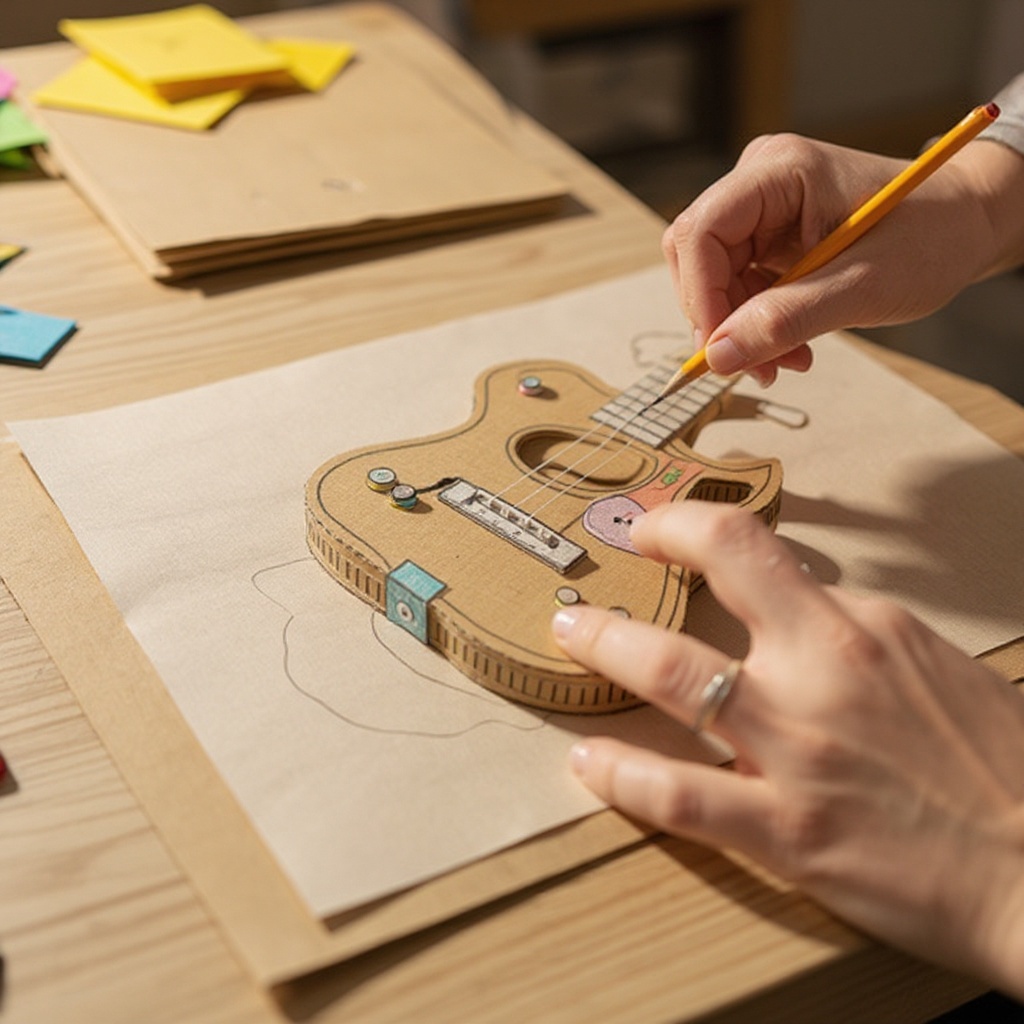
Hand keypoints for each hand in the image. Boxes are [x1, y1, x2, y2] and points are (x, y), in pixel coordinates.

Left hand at [551, 502, 1023, 995]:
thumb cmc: (1002, 764)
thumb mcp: (931, 667)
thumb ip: (854, 636)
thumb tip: (796, 617)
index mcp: (862, 625)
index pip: (751, 549)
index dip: (685, 528)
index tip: (653, 532)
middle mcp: (822, 668)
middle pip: (709, 584)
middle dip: (643, 561)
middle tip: (584, 591)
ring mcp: (798, 747)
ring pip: (673, 675)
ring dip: (607, 647)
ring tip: (569, 637)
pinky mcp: (789, 830)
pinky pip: (679, 795)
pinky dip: (621, 774)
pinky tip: (588, 762)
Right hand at [663, 134, 1020, 384]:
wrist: (968, 223)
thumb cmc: (932, 236)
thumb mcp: (862, 286)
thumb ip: (785, 320)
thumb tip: (718, 356)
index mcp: (779, 171)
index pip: (702, 232)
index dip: (700, 296)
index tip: (720, 351)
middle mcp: (760, 182)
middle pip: (698, 259)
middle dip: (721, 320)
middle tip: (758, 365)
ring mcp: (762, 210)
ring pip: (713, 281)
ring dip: (742, 330)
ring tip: (788, 359)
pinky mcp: (768, 238)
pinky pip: (737, 288)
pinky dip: (757, 325)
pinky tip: (792, 344)